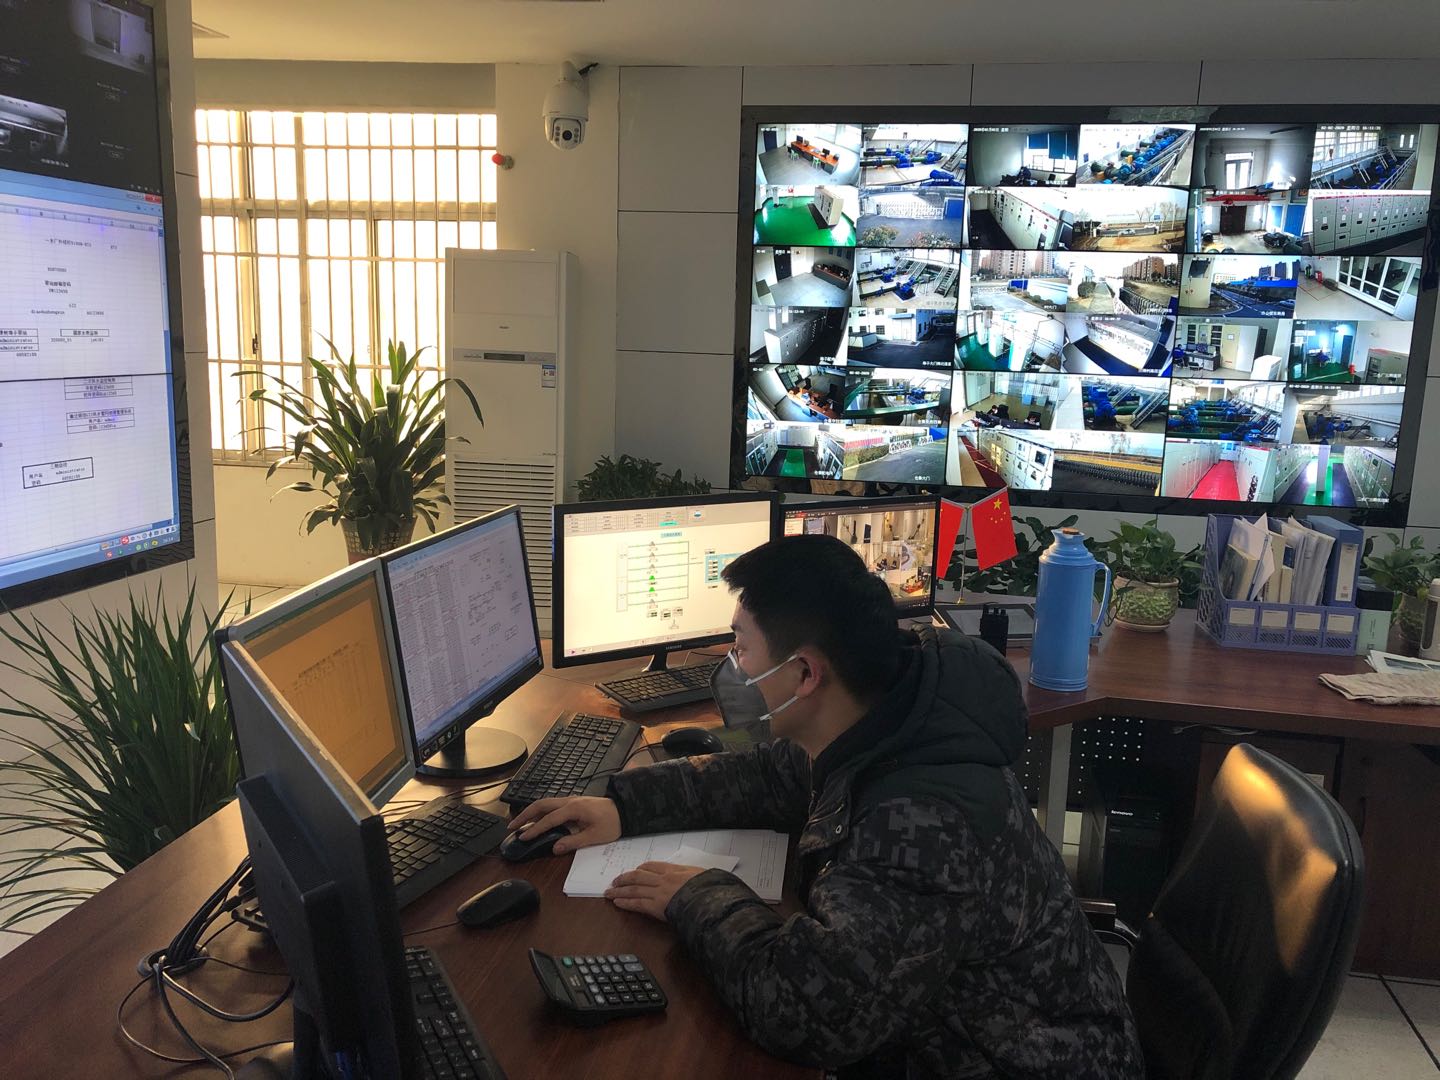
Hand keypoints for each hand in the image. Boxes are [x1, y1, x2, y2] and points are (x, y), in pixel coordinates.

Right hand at [505, 796, 619, 855]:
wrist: (625, 810)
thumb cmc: (613, 823)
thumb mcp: (594, 836)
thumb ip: (574, 842)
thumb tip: (555, 848)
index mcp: (574, 809)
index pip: (549, 819)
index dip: (535, 829)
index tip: (522, 837)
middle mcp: (570, 801)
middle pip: (541, 805)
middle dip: (525, 815)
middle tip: (511, 827)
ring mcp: (571, 800)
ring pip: (545, 803)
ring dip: (531, 811)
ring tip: (519, 823)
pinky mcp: (573, 802)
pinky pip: (552, 804)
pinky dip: (540, 811)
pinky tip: (536, 819)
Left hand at [605, 862, 707, 921]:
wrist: (708, 900)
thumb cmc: (708, 888)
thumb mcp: (700, 874)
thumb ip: (690, 874)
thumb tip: (690, 876)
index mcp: (673, 870)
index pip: (651, 866)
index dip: (640, 869)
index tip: (634, 871)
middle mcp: (662, 879)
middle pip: (637, 876)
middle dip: (624, 878)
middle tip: (614, 881)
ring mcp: (657, 892)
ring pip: (633, 889)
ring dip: (619, 890)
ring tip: (609, 892)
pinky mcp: (655, 907)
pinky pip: (636, 903)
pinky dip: (625, 902)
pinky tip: (617, 902)